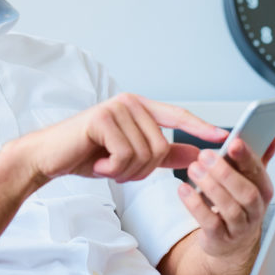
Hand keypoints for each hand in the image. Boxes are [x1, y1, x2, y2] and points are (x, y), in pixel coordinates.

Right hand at [21, 93, 227, 184]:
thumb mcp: (132, 157)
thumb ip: (164, 154)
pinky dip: (113, 168)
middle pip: (161, 146)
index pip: (178, 115)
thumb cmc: (89, 154)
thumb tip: (196, 155)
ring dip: (126, 171)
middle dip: (142, 170)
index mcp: (140, 108)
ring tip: (106, 165)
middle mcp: (130, 103)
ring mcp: (116, 108)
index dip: (200, 126)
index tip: (223, 136)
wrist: (50, 158)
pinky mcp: (102, 118)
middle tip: (118, 170)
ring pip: (145, 154)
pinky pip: (125, 154)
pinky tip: (97, 163)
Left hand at [179, 135, 274, 260]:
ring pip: (229, 208)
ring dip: (210, 187)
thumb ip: (259, 156)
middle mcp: (256, 210)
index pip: (258, 171)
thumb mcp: (249, 180)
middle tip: (205, 155)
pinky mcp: (221, 239)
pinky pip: (210, 222)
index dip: (247, 157)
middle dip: (225, 172)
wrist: (229, 243)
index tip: (234, 141)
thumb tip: (273, 133)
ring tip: (194, 169)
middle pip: (246, 192)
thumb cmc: (238, 205)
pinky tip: (184, 190)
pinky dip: (196, 206)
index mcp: (263, 190)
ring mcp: (240, 227)